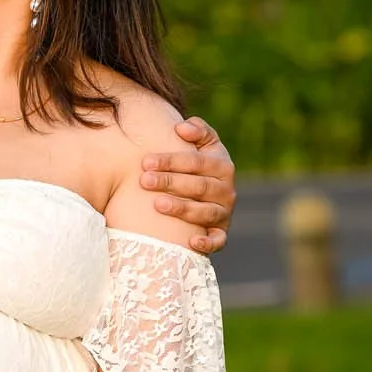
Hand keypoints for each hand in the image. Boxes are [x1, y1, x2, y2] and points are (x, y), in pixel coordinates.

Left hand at [140, 117, 235, 254]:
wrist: (205, 193)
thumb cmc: (196, 166)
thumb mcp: (203, 145)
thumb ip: (197, 130)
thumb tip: (181, 128)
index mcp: (223, 166)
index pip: (197, 162)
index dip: (171, 160)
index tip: (146, 162)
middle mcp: (227, 190)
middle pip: (198, 186)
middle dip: (170, 182)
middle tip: (144, 181)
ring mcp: (224, 213)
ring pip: (205, 212)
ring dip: (182, 208)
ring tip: (157, 204)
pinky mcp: (220, 233)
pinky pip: (218, 240)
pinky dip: (207, 243)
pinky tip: (191, 241)